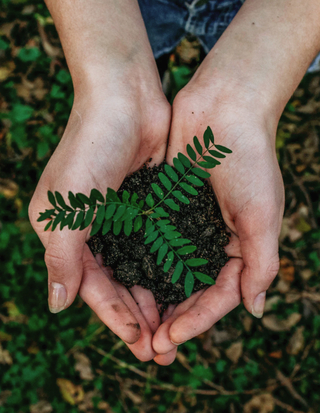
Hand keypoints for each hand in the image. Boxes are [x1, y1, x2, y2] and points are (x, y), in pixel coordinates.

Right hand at [29, 84, 170, 360]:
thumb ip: (61, 257)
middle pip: (116, 284)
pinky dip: (167, 269)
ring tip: (174, 328)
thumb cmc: (90, 147)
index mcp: (66, 233)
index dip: (114, 316)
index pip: (91, 286)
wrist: (125, 99)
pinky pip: (157, 246)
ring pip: (139, 270)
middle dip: (137, 316)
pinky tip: (183, 289)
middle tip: (161, 348)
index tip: (138, 342)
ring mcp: (122, 218)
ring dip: (155, 298)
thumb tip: (57, 305)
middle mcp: (92, 230)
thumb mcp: (67, 206)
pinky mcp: (147, 206)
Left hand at [152, 77, 283, 364]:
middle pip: (190, 291)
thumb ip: (261, 263)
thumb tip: (255, 309)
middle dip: (172, 319)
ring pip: (167, 271)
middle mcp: (212, 240)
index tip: (171, 339)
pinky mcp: (165, 207)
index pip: (218, 296)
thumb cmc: (250, 159)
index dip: (197, 321)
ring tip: (134, 325)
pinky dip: (140, 263)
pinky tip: (123, 282)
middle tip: (149, 347)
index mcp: (240, 247)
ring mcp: (187, 225)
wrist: (224, 108)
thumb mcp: (263, 214)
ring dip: (153, 299)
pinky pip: (151, 242)